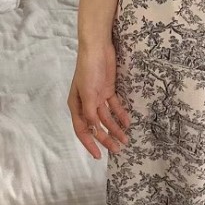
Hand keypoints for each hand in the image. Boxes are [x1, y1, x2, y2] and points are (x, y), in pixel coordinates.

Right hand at [68, 43, 129, 159]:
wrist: (97, 48)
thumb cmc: (88, 70)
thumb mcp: (88, 94)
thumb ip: (91, 114)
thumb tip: (95, 132)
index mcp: (76, 105)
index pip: (82, 130)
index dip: (90, 144)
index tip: (98, 156)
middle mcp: (86, 104)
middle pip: (96, 126)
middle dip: (107, 139)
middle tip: (118, 149)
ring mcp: (97, 97)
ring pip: (107, 118)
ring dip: (116, 128)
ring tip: (126, 139)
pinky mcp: (107, 90)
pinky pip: (114, 107)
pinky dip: (120, 115)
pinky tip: (128, 122)